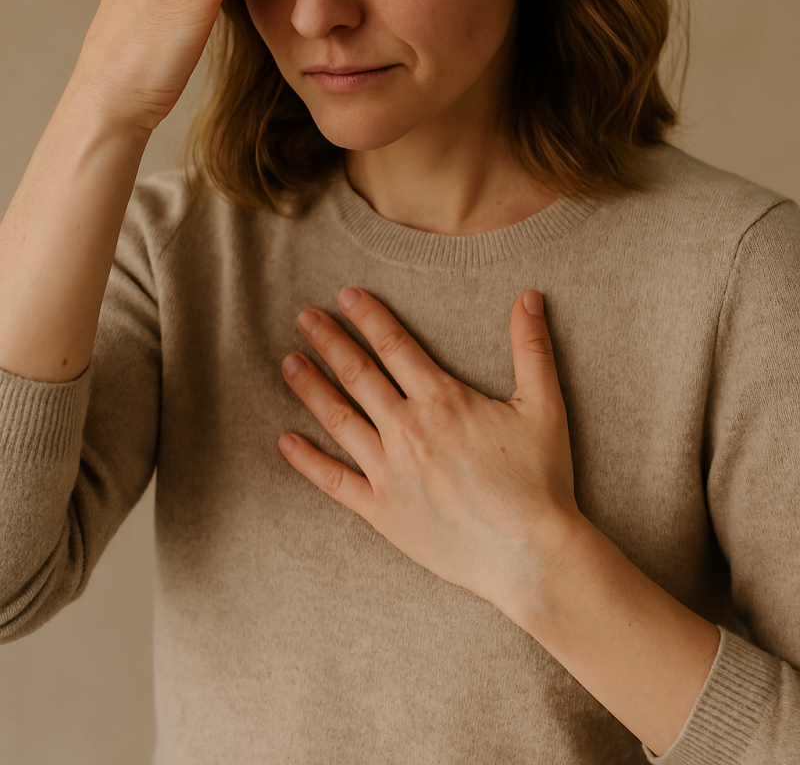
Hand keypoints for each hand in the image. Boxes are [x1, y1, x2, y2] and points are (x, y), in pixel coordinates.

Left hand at [278, 287, 579, 615]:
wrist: (530, 555)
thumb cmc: (540, 481)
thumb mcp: (543, 405)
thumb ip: (532, 348)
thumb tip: (530, 296)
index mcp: (442, 400)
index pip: (394, 346)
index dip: (368, 317)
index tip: (345, 296)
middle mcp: (407, 430)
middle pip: (358, 374)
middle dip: (329, 342)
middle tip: (304, 318)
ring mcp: (390, 472)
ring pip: (339, 420)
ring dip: (310, 388)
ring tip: (288, 362)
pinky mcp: (382, 512)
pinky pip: (335, 481)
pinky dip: (307, 461)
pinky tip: (285, 441)